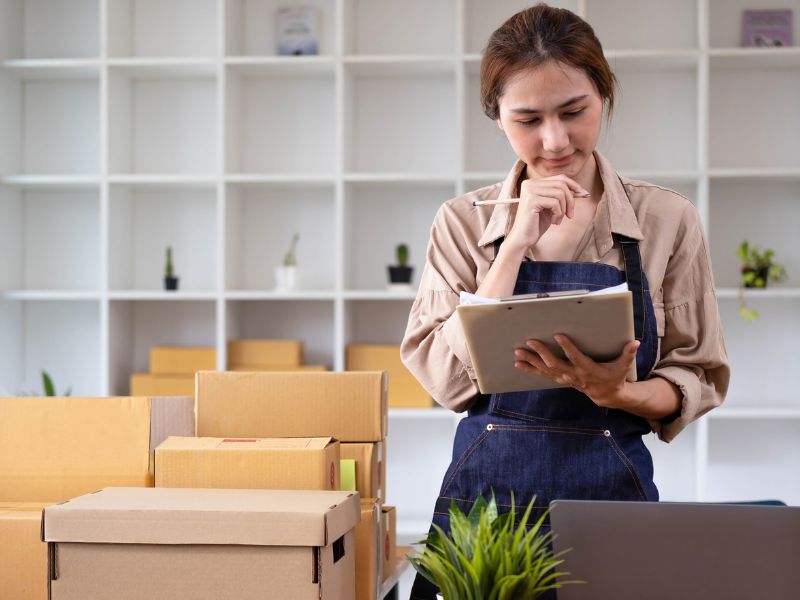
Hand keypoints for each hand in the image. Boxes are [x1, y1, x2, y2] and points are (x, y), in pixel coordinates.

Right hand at [504, 175, 589, 251]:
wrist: (523, 239)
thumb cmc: (537, 224)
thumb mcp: (551, 207)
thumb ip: (561, 196)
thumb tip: (581, 190)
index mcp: (533, 183)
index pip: (560, 178)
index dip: (574, 185)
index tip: (585, 194)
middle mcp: (529, 184)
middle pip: (561, 184)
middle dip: (571, 200)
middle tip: (570, 215)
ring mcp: (529, 191)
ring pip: (559, 193)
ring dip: (564, 209)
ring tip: (559, 220)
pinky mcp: (531, 201)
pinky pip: (555, 203)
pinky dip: (559, 214)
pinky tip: (554, 222)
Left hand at [513, 334, 639, 408]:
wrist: (606, 395)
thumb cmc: (614, 377)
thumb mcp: (623, 367)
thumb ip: (628, 354)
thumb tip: (636, 342)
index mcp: (588, 369)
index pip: (576, 357)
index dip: (567, 347)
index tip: (558, 335)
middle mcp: (573, 374)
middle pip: (554, 363)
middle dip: (541, 352)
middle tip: (530, 341)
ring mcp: (565, 378)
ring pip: (545, 369)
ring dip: (530, 360)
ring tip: (518, 352)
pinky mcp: (560, 379)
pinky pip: (542, 374)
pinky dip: (530, 369)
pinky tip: (518, 364)